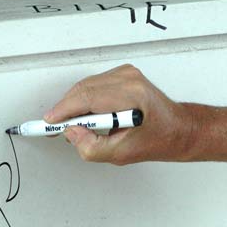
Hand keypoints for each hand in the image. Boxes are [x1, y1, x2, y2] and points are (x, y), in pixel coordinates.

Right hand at [44, 64, 193, 164]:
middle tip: (56, 129)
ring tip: (78, 127)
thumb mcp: (121, 153)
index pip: (87, 97)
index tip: (49, 122)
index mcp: (131, 95)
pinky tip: (91, 116)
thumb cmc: (157, 139)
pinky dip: (85, 100)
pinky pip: (93, 85)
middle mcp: (128, 79)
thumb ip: (91, 147)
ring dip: (76, 106)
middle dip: (66, 110)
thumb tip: (71, 133)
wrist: (177, 128)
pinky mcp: (122, 74)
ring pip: (85, 87)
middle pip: (82, 90)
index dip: (63, 111)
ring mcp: (126, 73)